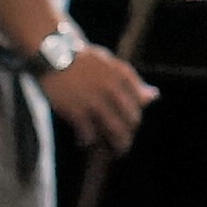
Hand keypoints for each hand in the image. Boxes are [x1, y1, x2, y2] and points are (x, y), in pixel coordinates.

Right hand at [42, 45, 156, 156]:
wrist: (52, 54)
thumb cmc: (83, 61)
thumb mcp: (111, 65)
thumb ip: (132, 81)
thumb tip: (154, 96)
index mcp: (121, 77)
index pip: (138, 106)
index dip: (134, 120)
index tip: (127, 127)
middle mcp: (111, 90)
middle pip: (131, 122)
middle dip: (128, 135)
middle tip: (122, 145)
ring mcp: (94, 102)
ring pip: (115, 132)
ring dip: (115, 146)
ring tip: (111, 152)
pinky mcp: (76, 112)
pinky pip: (89, 136)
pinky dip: (87, 141)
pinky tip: (83, 141)